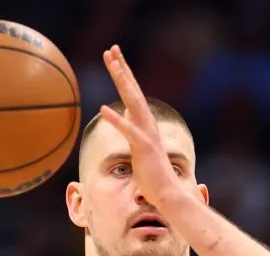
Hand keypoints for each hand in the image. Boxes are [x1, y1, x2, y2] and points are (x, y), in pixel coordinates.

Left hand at [98, 45, 182, 207]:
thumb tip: (125, 121)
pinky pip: (127, 130)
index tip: (114, 57)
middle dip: (122, 68)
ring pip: (133, 102)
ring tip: (112, 65)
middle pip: (133, 90)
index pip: (133, 94)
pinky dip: (116, 119)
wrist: (167, 192)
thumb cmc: (152, 175)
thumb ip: (133, 132)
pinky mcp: (143, 147)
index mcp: (145, 123)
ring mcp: (147, 134)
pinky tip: (102, 109)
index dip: (124, 74)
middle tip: (111, 49)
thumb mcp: (139, 149)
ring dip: (123, 82)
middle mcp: (148, 124)